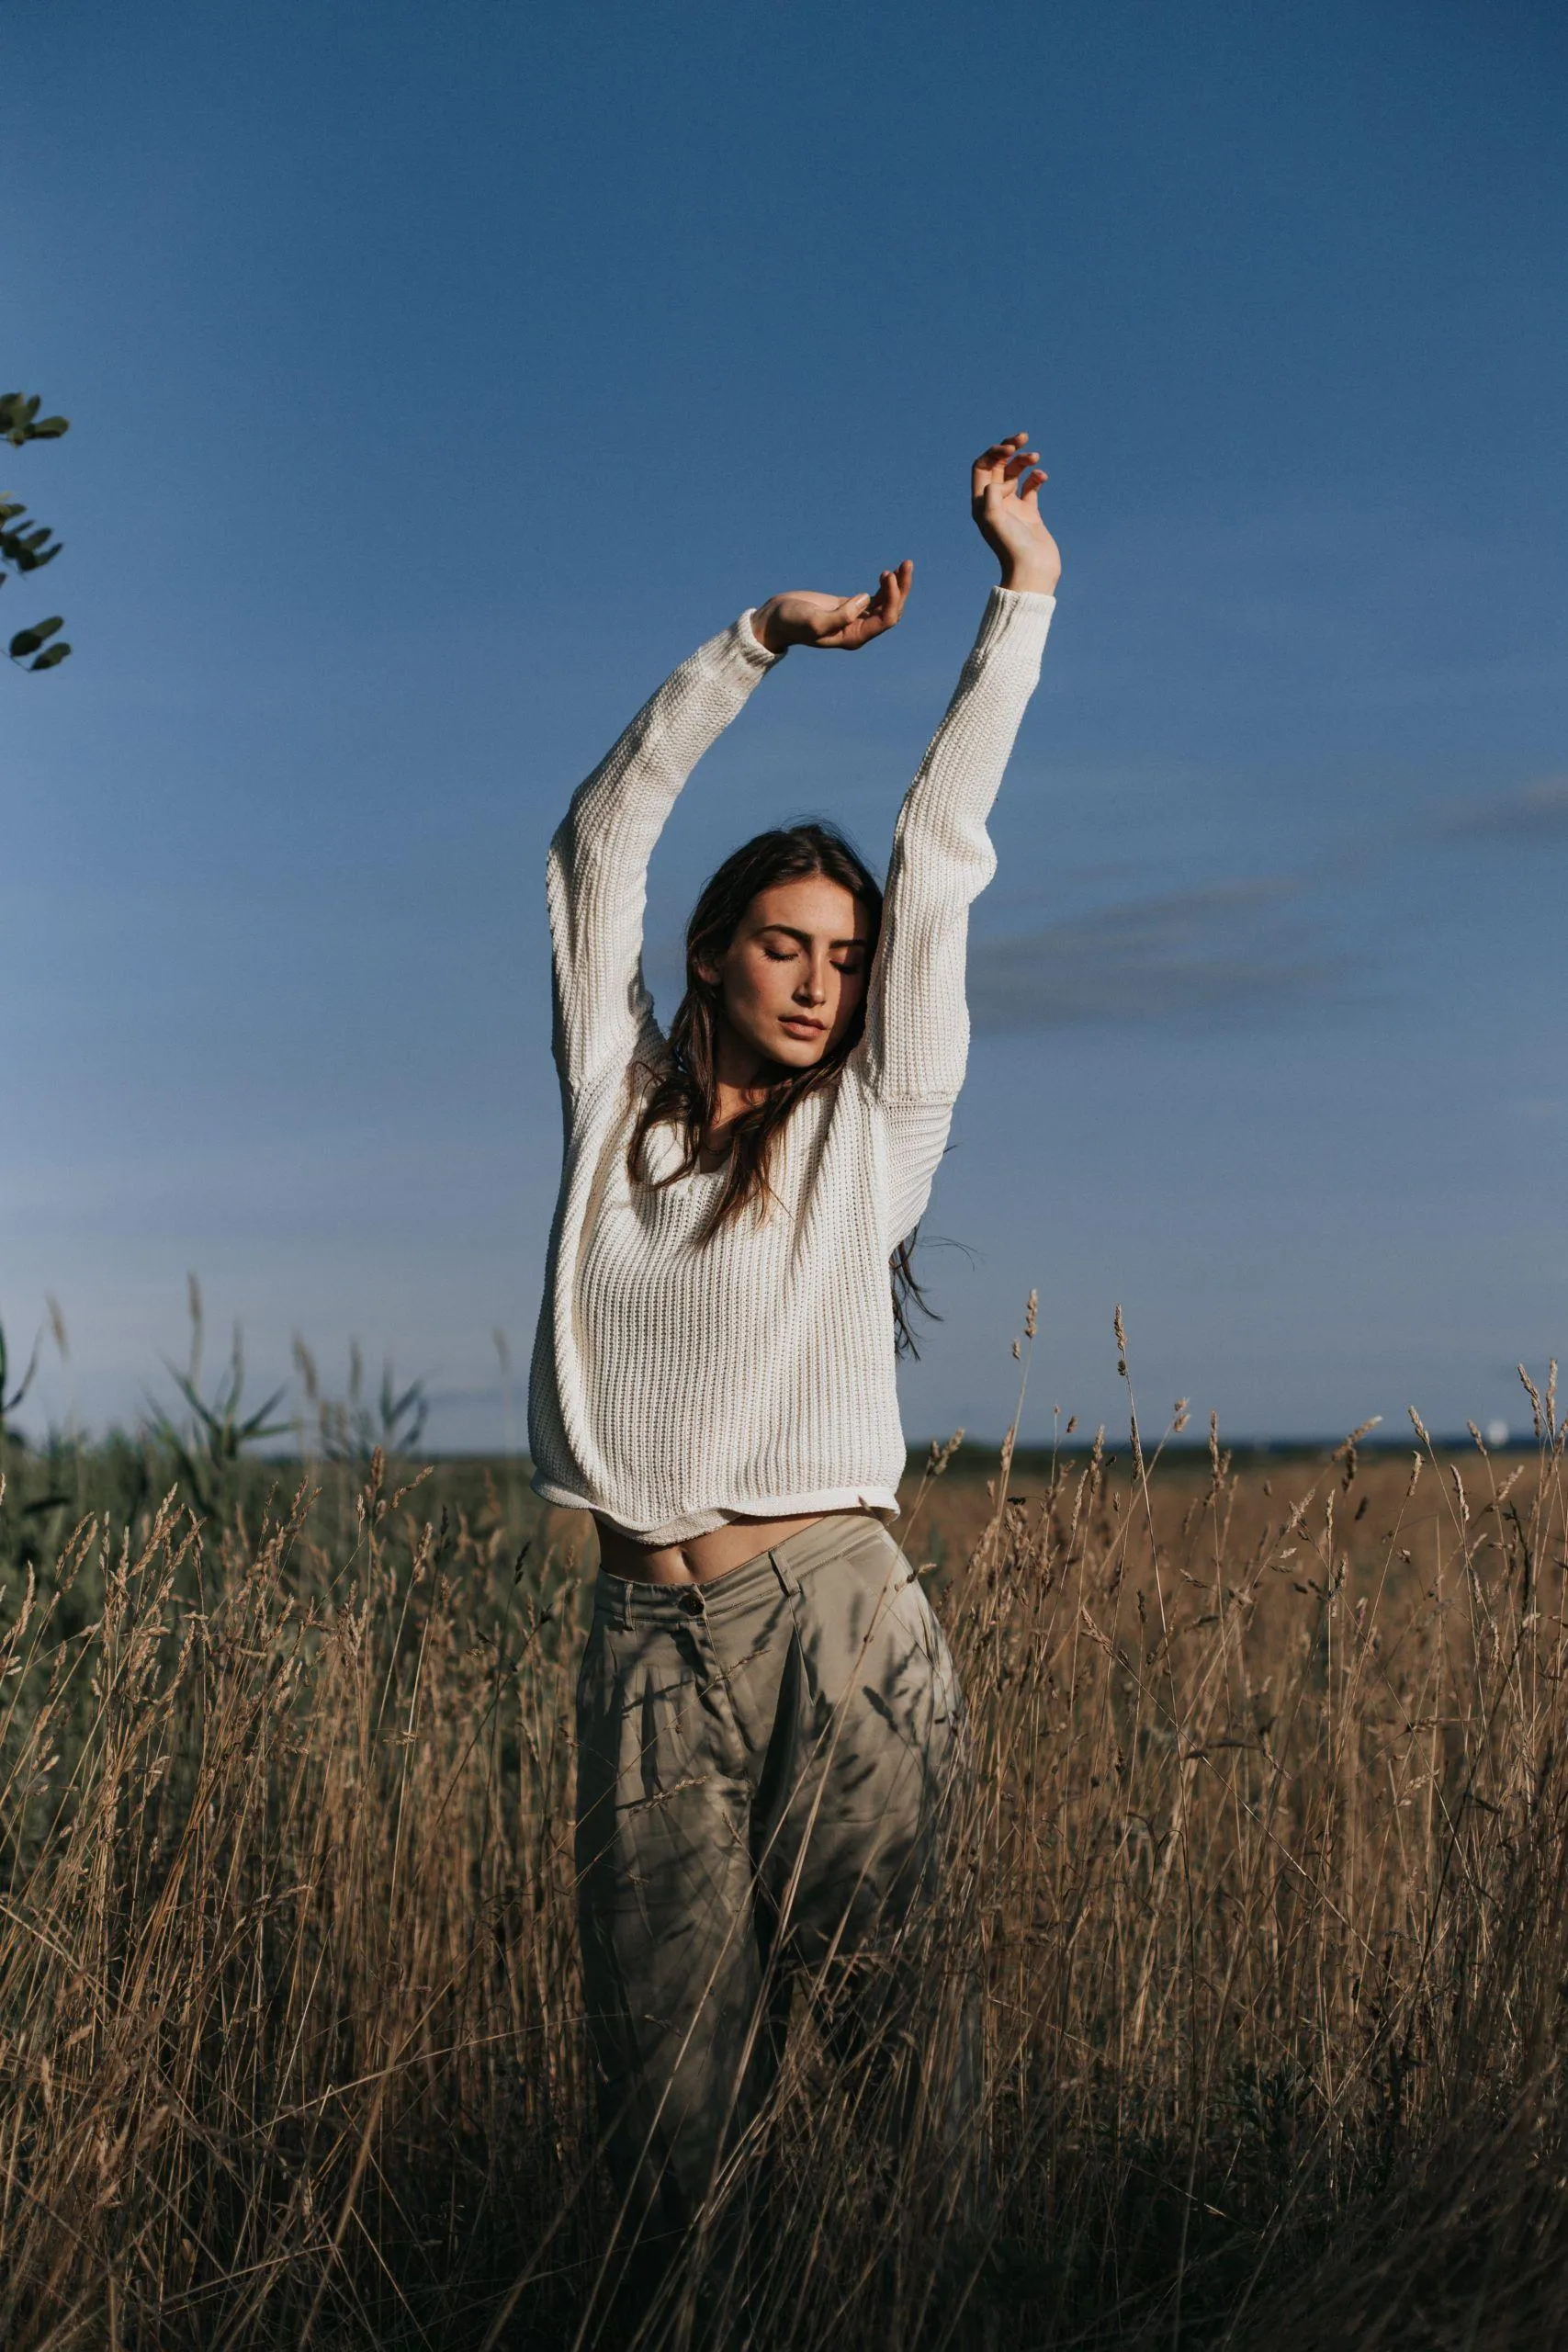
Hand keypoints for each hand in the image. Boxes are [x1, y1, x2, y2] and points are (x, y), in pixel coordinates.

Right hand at [751, 561, 912, 654]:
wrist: (776, 619)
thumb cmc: (792, 622)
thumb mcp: (814, 620)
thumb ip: (840, 615)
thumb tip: (864, 600)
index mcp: (853, 637)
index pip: (885, 620)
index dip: (892, 598)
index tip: (887, 575)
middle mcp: (859, 630)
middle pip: (891, 611)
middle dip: (901, 589)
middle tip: (906, 564)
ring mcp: (856, 618)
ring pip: (886, 603)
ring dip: (896, 585)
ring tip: (904, 564)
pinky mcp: (849, 606)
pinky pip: (875, 598)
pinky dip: (884, 586)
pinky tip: (888, 572)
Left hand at [971, 433, 1059, 595]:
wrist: (1032, 571)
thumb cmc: (1011, 547)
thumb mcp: (994, 518)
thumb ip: (992, 493)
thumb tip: (1003, 482)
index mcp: (981, 503)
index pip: (981, 466)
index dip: (994, 452)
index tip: (1010, 449)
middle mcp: (994, 503)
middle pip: (997, 466)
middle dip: (1009, 448)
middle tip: (1023, 437)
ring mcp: (1013, 507)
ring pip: (1015, 474)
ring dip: (1024, 460)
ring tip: (1036, 457)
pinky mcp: (1030, 513)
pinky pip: (1031, 487)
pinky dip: (1037, 477)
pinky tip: (1043, 476)